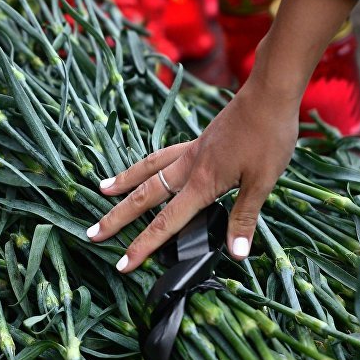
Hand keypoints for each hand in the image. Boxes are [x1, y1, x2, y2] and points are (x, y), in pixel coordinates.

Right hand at [87, 81, 298, 272]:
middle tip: (91, 232)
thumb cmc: (268, 137)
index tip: (123, 264)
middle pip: (143, 196)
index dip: (143, 245)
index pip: (165, 222)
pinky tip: (144, 167)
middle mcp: (188, 167)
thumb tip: (235, 255)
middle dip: (116, 217)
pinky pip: (161, 156)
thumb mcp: (263, 181)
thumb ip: (244, 217)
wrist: (268, 94)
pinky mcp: (198, 141)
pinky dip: (145, 165)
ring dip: (123, 183)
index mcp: (201, 182)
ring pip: (147, 170)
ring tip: (102, 190)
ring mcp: (190, 152)